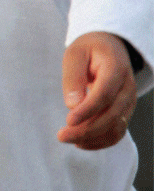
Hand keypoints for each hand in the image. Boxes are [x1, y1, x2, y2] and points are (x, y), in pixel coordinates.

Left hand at [58, 32, 136, 149]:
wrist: (109, 47)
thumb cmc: (89, 49)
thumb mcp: (74, 53)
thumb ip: (73, 76)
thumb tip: (73, 106)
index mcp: (116, 68)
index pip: (105, 94)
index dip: (87, 110)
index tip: (68, 121)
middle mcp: (127, 87)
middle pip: (112, 115)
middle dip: (87, 129)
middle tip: (62, 135)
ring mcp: (129, 102)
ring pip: (116, 127)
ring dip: (92, 138)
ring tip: (68, 139)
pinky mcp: (125, 112)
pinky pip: (117, 132)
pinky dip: (101, 141)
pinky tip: (81, 142)